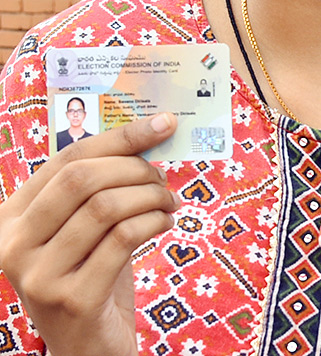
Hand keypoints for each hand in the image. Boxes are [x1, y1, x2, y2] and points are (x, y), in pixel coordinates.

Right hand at [0, 113, 178, 355]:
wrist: (87, 349)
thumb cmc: (91, 274)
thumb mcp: (83, 227)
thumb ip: (99, 185)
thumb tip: (151, 132)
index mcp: (13, 217)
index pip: (68, 158)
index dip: (120, 137)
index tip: (162, 124)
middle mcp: (15, 245)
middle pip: (82, 179)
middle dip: (134, 168)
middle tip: (163, 176)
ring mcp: (40, 276)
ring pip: (105, 207)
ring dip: (150, 196)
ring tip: (168, 201)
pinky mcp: (73, 300)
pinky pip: (123, 239)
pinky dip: (153, 222)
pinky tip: (164, 222)